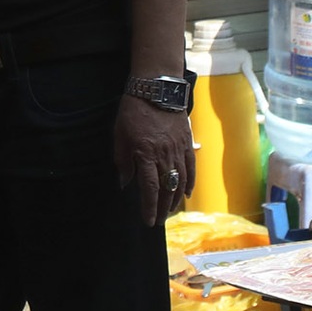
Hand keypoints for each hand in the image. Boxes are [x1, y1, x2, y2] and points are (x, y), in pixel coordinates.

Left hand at [115, 94, 193, 225]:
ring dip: (175, 199)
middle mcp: (165, 156)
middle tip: (159, 221)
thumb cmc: (134, 110)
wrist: (157, 89)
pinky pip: (191, 168)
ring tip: (170, 211)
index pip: (150, 188)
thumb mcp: (120, 134)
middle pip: (167, 189)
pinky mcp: (187, 144)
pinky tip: (186, 194)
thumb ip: (123, 160)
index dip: (149, 206)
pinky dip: (190, 183)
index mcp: (146, 154)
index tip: (148, 221)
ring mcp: (179, 150)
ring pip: (181, 182)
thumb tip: (125, 182)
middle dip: (163, 208)